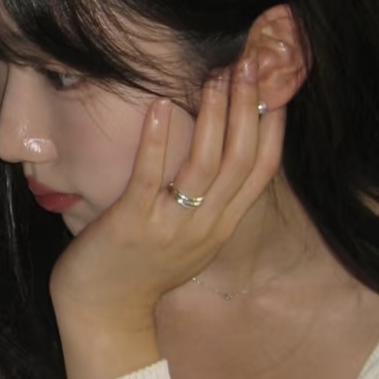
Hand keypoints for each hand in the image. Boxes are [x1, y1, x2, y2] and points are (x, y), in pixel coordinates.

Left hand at [49, 58, 283, 378]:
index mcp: (222, 225)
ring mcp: (172, 226)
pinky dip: (157, 140)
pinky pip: (151, 177)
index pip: (262, 169)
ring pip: (206, 165)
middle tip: (249, 65)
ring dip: (213, 117)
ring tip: (215, 78)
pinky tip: (158, 106)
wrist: (104, 313)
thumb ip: (207, 201)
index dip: (273, 126)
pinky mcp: (134, 224)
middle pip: (242, 160)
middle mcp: (206, 225)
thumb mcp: (188, 237)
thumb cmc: (140, 269)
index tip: (275, 86)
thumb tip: (216, 153)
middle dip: (248, 109)